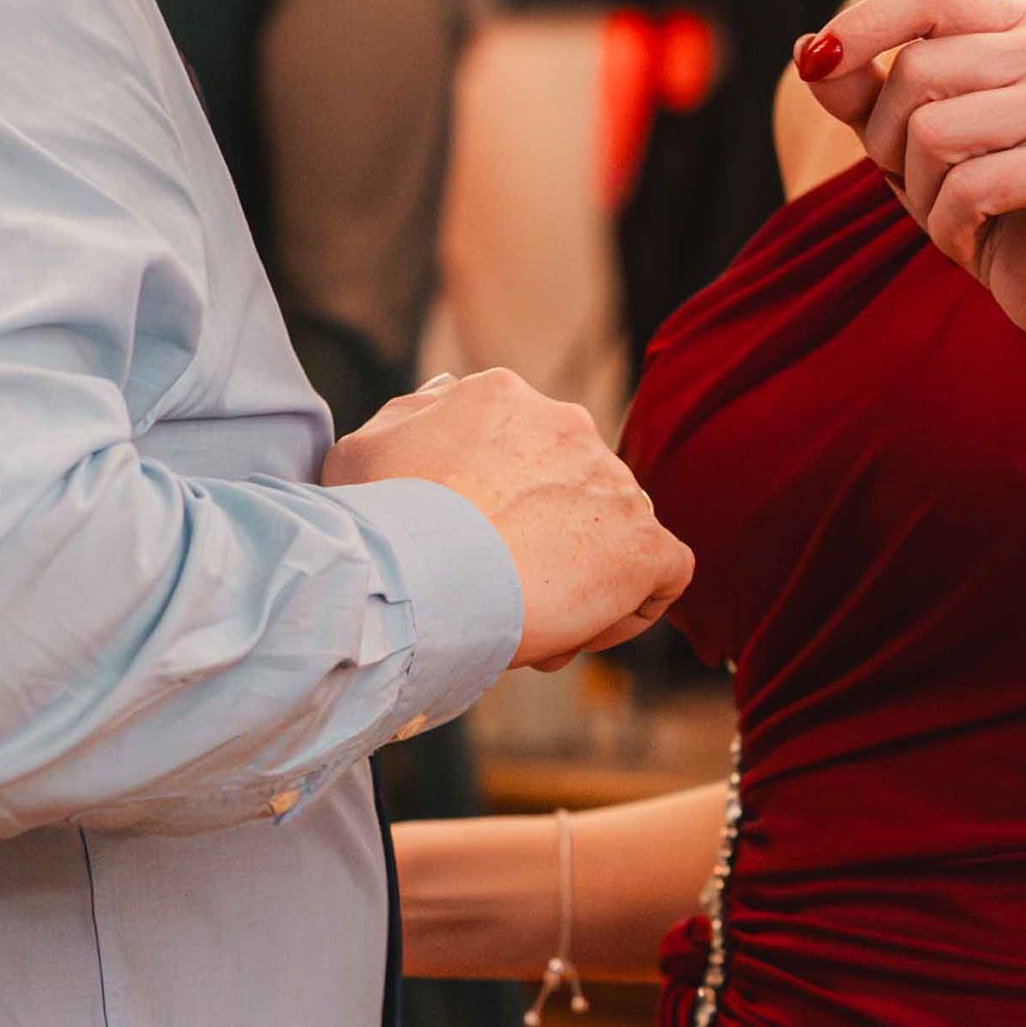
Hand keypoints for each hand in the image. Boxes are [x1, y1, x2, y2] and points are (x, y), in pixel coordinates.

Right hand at [326, 370, 692, 672]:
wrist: (421, 573)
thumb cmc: (382, 520)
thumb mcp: (363, 450)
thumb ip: (407, 421)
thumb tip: (437, 404)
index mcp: (505, 397)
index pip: (524, 451)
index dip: (501, 509)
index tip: (470, 549)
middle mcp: (569, 425)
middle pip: (569, 494)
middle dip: (542, 546)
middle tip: (495, 595)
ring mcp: (614, 483)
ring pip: (611, 536)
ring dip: (578, 584)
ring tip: (528, 626)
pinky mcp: (645, 544)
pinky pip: (662, 573)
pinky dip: (631, 606)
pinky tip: (583, 628)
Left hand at [796, 0, 1025, 348]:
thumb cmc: (981, 198)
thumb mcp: (904, 138)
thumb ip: (860, 91)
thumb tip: (806, 50)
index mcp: (1021, 24)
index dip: (861, 24)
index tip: (812, 63)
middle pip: (918, 69)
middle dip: (890, 140)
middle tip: (926, 181)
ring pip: (934, 131)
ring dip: (921, 189)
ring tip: (957, 209)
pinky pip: (967, 187)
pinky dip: (949, 225)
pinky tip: (977, 235)